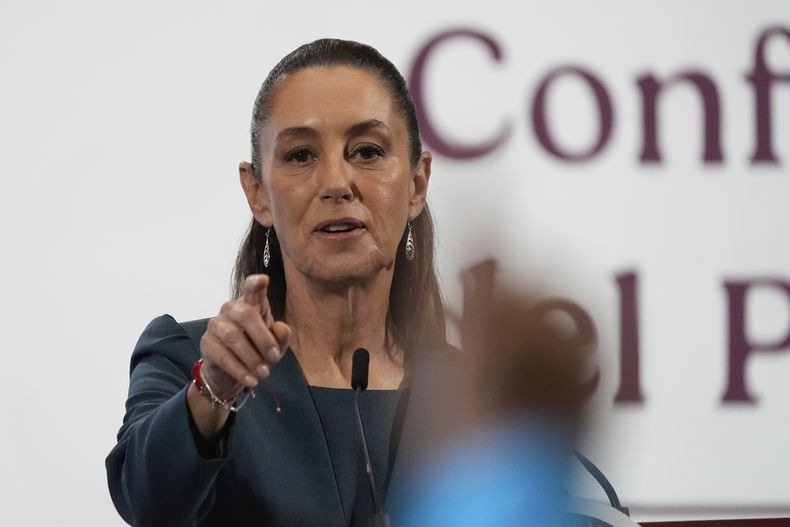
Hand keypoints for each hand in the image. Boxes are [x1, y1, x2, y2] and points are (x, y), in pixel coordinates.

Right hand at [199, 274, 290, 399]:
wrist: (234, 375)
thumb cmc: (257, 351)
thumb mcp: (276, 347)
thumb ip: (281, 337)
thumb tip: (282, 327)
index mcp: (251, 304)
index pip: (252, 288)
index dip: (256, 283)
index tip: (264, 280)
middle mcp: (231, 309)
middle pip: (246, 314)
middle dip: (263, 338)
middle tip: (275, 358)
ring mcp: (216, 324)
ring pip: (233, 337)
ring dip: (252, 357)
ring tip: (264, 373)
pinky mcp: (206, 343)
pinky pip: (222, 355)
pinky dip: (239, 369)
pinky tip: (251, 380)